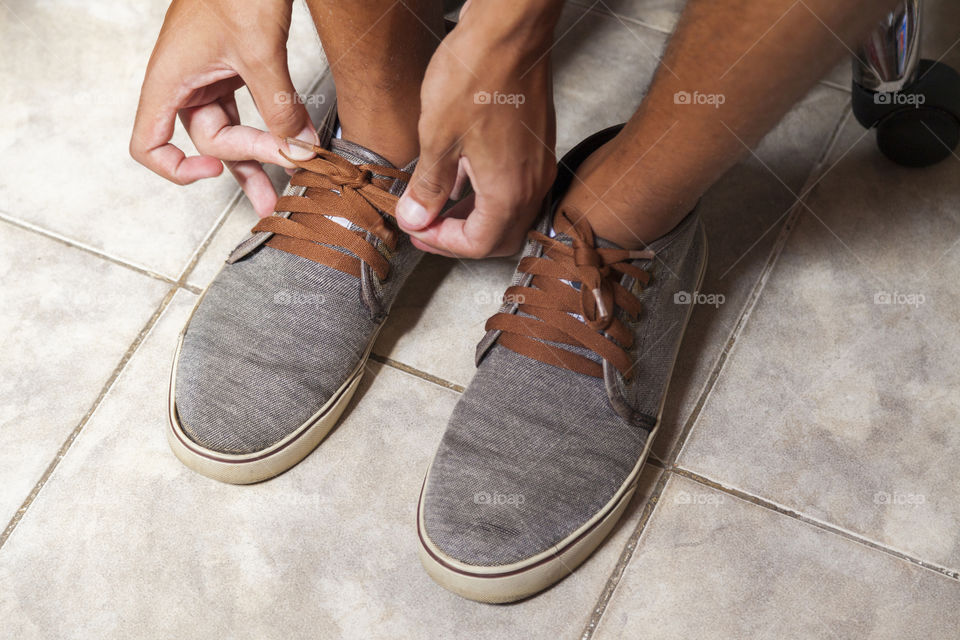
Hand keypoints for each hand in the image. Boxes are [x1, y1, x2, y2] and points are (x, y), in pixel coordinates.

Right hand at [130, 0, 316, 215]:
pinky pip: (248, 112)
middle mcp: (185, 82)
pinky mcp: (233, 70)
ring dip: (258, 161)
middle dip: (249, 159)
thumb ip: (278, 105)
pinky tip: (294, 147)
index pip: (148, 143)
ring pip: (231, 132)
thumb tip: (298, 149)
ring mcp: (209, 78)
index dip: (175, 168)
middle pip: (209, 140)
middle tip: (292, 170)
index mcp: (170, 79)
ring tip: (279, 196)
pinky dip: (271, 130)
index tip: (214, 170)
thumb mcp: (260, 52)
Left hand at [395, 0, 561, 257]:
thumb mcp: (438, 137)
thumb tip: (415, 218)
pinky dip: (486, 193)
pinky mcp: (535, 146)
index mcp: (508, 191)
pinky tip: (459, 177)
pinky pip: (513, 187)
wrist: (511, 29)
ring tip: (437, 205)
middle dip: (458, 237)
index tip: (416, 230)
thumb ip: (428, 186)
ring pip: (507, 213)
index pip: (477, 243)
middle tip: (425, 226)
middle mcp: (531, 184)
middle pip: (498, 236)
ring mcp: (538, 165)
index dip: (442, 243)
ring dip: (472, 216)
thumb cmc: (478, 74)